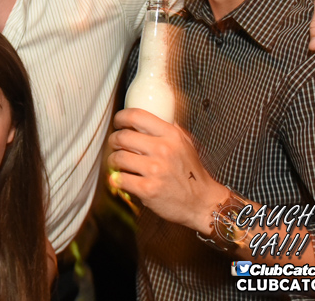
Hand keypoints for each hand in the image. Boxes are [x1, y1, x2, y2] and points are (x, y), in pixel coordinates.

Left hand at [107, 108, 227, 233]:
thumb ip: (169, 127)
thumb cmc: (191, 173)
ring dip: (113, 160)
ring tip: (117, 163)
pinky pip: (119, 179)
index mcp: (171, 135)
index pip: (137, 116)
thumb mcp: (185, 143)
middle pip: (122, 136)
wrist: (201, 202)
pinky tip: (120, 178)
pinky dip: (116, 179)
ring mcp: (155, 170)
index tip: (118, 122)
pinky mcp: (148, 189)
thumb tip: (153, 112)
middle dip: (113, 140)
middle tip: (115, 144)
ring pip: (118, 157)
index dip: (121, 117)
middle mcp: (163, 150)